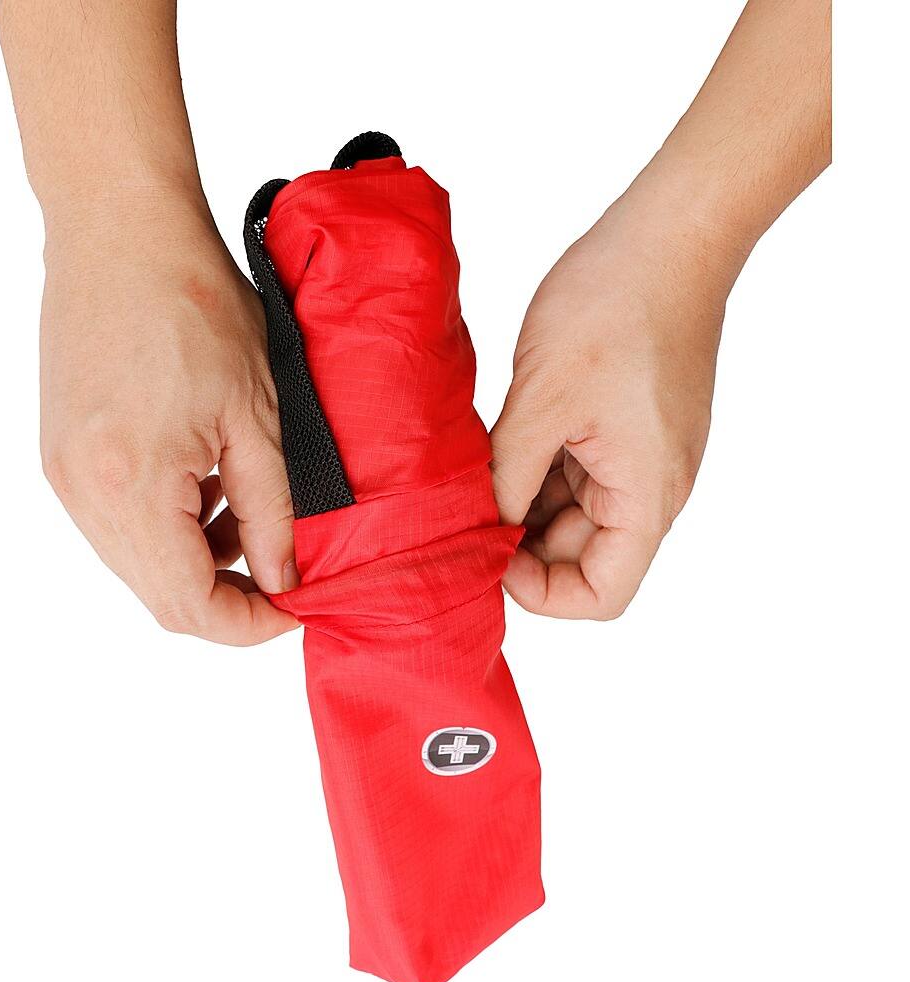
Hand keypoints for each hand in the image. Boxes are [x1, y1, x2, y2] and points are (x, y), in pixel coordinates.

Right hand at [39, 191, 297, 643]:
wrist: (121, 231)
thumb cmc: (194, 304)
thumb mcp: (258, 416)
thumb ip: (271, 511)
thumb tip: (283, 579)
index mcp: (134, 486)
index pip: (190, 604)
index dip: (248, 625)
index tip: (294, 609)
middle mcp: (85, 493)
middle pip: (159, 595)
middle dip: (226, 599)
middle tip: (281, 573)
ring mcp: (64, 475)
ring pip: (137, 564)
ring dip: (197, 561)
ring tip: (245, 515)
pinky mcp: (60, 454)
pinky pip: (117, 525)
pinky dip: (166, 527)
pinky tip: (203, 487)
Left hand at [490, 186, 739, 619]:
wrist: (667, 234)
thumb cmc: (616, 306)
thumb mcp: (542, 402)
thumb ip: (509, 477)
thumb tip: (484, 525)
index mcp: (646, 495)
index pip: (602, 594)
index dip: (542, 592)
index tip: (490, 555)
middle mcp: (651, 487)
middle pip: (584, 555)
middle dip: (523, 542)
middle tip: (466, 510)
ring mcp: (641, 456)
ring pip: (576, 513)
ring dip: (527, 503)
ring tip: (479, 469)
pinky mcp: (627, 427)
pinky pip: (580, 472)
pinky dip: (539, 469)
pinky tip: (502, 443)